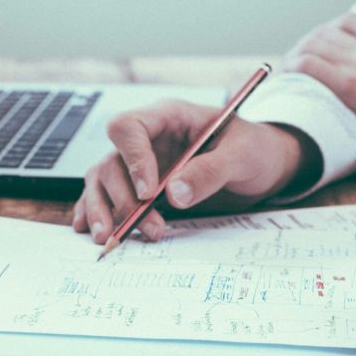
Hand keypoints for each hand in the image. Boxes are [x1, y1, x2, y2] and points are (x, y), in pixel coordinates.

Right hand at [73, 100, 313, 242]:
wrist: (265, 166)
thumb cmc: (255, 149)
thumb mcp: (243, 155)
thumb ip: (210, 171)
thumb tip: (174, 194)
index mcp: (169, 117)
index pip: (129, 127)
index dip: (132, 159)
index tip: (148, 193)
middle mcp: (148, 139)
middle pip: (111, 161)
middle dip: (123, 198)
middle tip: (149, 227)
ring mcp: (141, 163)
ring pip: (103, 180)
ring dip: (104, 210)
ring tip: (110, 238)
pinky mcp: (141, 187)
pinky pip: (107, 195)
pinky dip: (96, 212)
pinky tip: (90, 230)